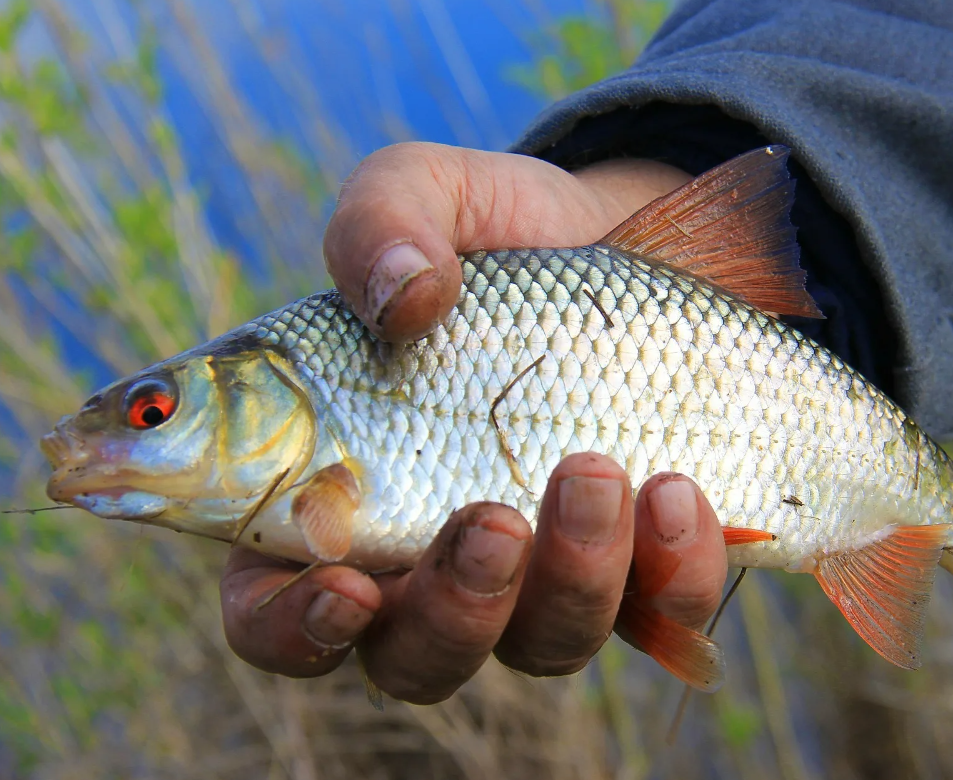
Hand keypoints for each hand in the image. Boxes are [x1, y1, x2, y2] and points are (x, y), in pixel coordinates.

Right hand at [219, 144, 726, 702]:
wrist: (619, 239)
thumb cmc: (490, 231)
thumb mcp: (426, 192)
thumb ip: (380, 223)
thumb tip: (404, 296)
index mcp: (335, 491)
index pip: (274, 609)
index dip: (295, 628)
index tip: (344, 585)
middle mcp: (431, 559)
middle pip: (416, 658)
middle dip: (456, 610)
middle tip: (496, 519)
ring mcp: (542, 574)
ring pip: (543, 646)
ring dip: (574, 577)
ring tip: (601, 471)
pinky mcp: (642, 565)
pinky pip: (660, 616)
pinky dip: (672, 569)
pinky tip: (678, 489)